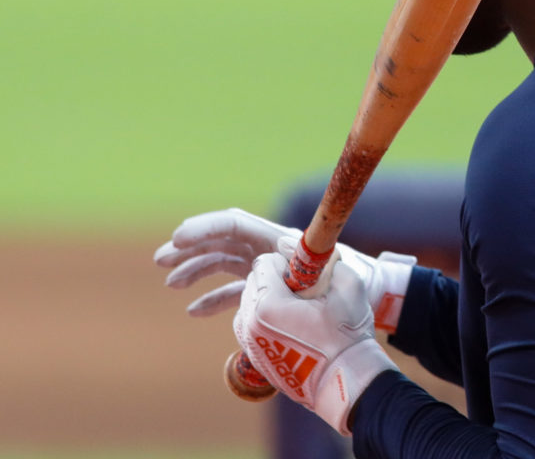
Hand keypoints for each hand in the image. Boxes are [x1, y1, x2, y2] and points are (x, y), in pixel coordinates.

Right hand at [155, 208, 415, 330]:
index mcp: (278, 239)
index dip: (205, 227)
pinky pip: (235, 291)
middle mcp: (269, 249)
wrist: (373, 295)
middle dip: (190, 247)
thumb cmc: (357, 279)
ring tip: (170, 282)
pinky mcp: (271, 289)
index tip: (178, 237)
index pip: (235, 224)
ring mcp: (268, 268)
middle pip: (222, 241)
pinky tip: (193, 310)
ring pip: (224, 263)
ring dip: (195, 270)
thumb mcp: (334, 268)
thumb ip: (306, 260)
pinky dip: (213, 298)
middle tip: (160, 258)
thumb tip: (275, 256)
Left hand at [233, 252, 396, 434]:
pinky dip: (265, 319)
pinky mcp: (252, 357)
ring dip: (269, 299)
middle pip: (254, 281)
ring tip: (298, 313)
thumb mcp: (346, 285)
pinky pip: (250, 325)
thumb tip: (290, 243)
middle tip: (304, 295)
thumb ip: (322, 259)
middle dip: (275, 281)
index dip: (287, 263)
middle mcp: (250, 322)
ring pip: (249, 302)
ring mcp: (248, 343)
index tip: (306, 277)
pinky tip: (292, 329)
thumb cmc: (348, 335)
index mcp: (268, 304)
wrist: (345, 383)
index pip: (264, 262)